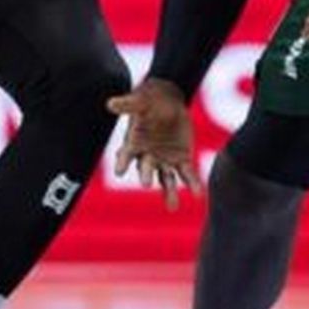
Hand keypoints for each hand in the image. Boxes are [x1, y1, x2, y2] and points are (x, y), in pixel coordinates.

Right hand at [106, 79, 201, 210]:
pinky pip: (187, 174)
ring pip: (166, 179)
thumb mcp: (141, 101)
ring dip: (168, 193)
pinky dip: (192, 184)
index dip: (121, 162)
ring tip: (172, 206)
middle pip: (146, 169)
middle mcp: (147, 156)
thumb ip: (128, 104)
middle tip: (147, 184)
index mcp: (133, 143)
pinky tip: (198, 194)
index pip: (125, 155)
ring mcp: (164, 161)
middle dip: (147, 175)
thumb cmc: (150, 101)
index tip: (119, 171)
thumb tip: (110, 103)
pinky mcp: (181, 160)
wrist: (168, 101)